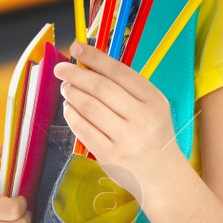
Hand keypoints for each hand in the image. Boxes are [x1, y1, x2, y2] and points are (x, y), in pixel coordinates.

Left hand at [54, 41, 182, 199]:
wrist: (162, 174)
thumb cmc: (152, 133)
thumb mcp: (150, 105)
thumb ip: (125, 86)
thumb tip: (88, 64)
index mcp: (152, 100)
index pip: (118, 72)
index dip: (94, 57)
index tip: (76, 48)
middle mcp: (141, 118)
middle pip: (100, 88)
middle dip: (76, 75)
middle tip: (61, 70)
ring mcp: (125, 139)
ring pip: (89, 108)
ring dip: (72, 94)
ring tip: (66, 88)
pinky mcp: (109, 156)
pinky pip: (83, 129)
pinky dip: (71, 115)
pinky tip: (69, 108)